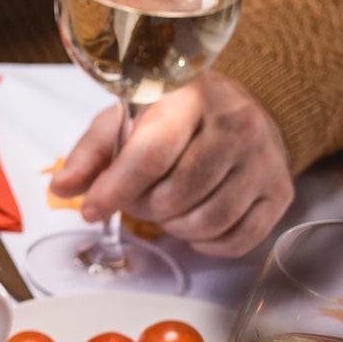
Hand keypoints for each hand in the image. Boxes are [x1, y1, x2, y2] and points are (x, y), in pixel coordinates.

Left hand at [49, 71, 293, 258]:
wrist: (236, 108)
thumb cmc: (172, 116)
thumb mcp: (123, 120)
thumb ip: (91, 154)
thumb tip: (61, 188)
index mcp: (192, 98)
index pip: (150, 156)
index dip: (114, 191)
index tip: (91, 210)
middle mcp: (238, 124)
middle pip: (175, 196)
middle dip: (143, 207)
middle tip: (139, 195)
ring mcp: (266, 159)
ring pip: (205, 221)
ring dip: (173, 226)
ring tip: (166, 205)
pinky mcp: (281, 190)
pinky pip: (238, 240)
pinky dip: (207, 243)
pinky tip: (194, 221)